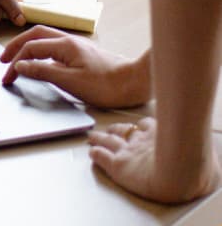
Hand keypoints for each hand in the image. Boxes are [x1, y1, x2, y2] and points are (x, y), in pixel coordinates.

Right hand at [0, 26, 150, 107]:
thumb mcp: (71, 82)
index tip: (7, 78)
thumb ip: (43, 72)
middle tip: (2, 60)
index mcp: (64, 45)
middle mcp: (68, 41)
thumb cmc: (106, 85)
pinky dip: (40, 51)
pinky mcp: (82, 54)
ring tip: (16, 58)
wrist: (135, 82)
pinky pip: (54, 47)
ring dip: (27, 46)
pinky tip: (40, 62)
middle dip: (16, 46)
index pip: (30, 49)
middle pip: (34, 36)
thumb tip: (20, 65)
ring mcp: (76, 46)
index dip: (15, 62)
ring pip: (44, 39)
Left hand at [88, 118, 220, 202]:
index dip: (137, 128)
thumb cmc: (191, 163)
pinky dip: (96, 154)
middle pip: (123, 131)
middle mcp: (142, 141)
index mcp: (159, 136)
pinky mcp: (119, 165)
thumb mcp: (196, 152)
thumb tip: (208, 158)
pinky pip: (103, 158)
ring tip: (92, 137)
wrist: (180, 172)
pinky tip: (92, 153)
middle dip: (114, 130)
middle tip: (106, 129)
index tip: (133, 128)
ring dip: (99, 139)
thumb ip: (195, 148)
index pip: (144, 127)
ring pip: (109, 141)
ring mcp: (129, 152)